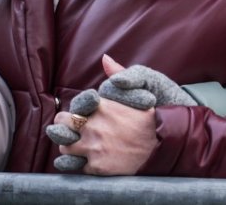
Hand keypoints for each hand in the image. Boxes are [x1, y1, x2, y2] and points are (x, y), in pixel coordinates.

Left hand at [49, 55, 183, 173]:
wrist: (164, 146)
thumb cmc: (152, 118)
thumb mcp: (141, 89)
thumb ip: (120, 75)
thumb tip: (105, 58)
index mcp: (101, 107)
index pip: (73, 108)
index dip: (72, 113)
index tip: (77, 117)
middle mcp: (93, 127)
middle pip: (62, 126)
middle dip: (65, 128)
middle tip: (73, 132)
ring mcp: (94, 148)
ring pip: (65, 148)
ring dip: (70, 147)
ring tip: (80, 147)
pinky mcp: (97, 167)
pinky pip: (76, 166)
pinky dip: (79, 164)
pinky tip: (87, 160)